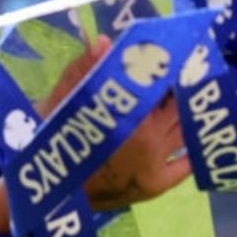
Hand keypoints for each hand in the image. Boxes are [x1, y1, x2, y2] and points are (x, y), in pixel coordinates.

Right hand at [40, 34, 191, 210]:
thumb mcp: (57, 105)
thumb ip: (81, 71)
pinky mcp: (158, 185)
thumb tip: (102, 41)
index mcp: (130, 116)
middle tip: (166, 80)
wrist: (45, 195)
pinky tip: (185, 138)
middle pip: (176, 105)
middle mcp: (152, 139)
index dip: (162, 69)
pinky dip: (192, 149)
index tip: (161, 58)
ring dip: (183, 114)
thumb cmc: (46, 146)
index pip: (160, 82)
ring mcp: (158, 163)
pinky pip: (186, 164)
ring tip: (173, 104)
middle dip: (174, 92)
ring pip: (184, 129)